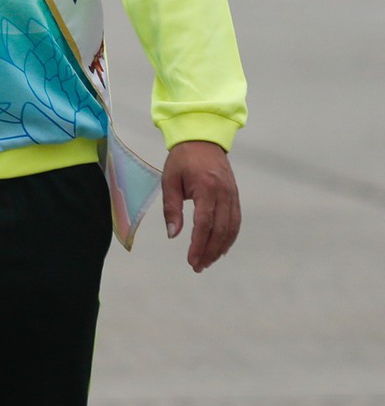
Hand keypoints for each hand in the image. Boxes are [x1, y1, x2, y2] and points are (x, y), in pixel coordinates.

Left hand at [162, 140, 241, 272]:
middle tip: (198, 267)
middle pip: (220, 230)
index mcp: (207, 189)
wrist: (203, 139)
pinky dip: (230, 237)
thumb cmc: (182, 160)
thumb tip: (173, 234)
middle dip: (210, 251)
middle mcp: (224, 194)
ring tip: (207, 262)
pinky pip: (236, 221)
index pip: (204, 224)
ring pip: (231, 228)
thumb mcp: (169, 180)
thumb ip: (171, 208)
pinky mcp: (235, 196)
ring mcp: (233, 195)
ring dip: (220, 248)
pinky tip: (220, 248)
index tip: (191, 261)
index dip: (199, 245)